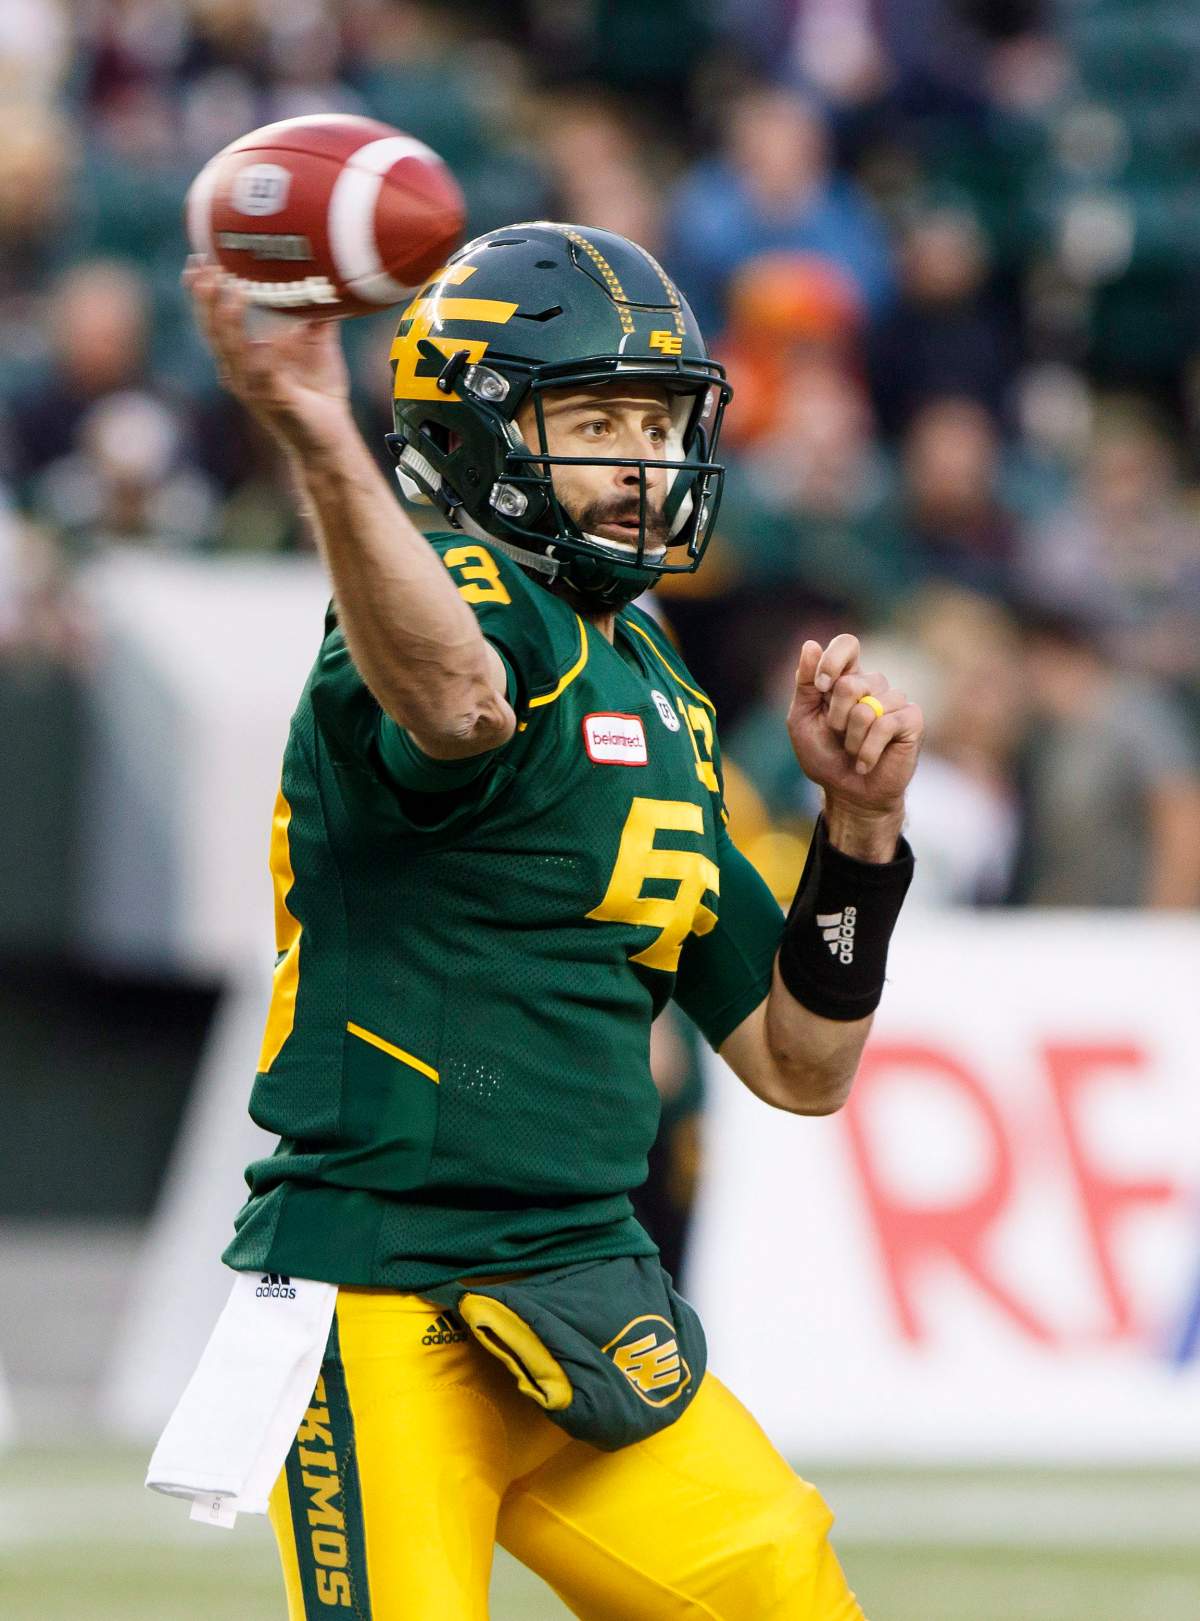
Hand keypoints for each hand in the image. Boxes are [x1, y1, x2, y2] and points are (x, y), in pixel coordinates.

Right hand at [183, 259, 352, 455]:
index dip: (201, 292)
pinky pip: (263, 375)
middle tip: (207, 266)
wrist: (331, 437)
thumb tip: (327, 274)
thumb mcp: (317, 342)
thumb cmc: (319, 391)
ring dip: (227, 319)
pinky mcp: (275, 401)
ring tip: (231, 288)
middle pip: (212, 330)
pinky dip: (262, 355)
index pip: (212, 319)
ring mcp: (253, 387)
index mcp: (243, 355)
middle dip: (205, 298)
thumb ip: (314, 312)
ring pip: (230, 350)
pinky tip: (263, 337)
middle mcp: (239, 371)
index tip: (198, 260)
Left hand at [786, 633, 922, 818]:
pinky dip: (868, 751)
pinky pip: (886, 725)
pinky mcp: (912, 720)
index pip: (847, 644)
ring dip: (851, 740)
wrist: (848, 794)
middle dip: (835, 718)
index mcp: (847, 678)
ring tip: (854, 752)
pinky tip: (866, 763)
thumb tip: (810, 643)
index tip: (821, 687)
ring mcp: (895, 701)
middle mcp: (874, 685)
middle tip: (838, 736)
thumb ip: (805, 683)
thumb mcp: (803, 719)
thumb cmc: (825, 756)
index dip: (832, 660)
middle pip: (851, 682)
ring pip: (866, 709)